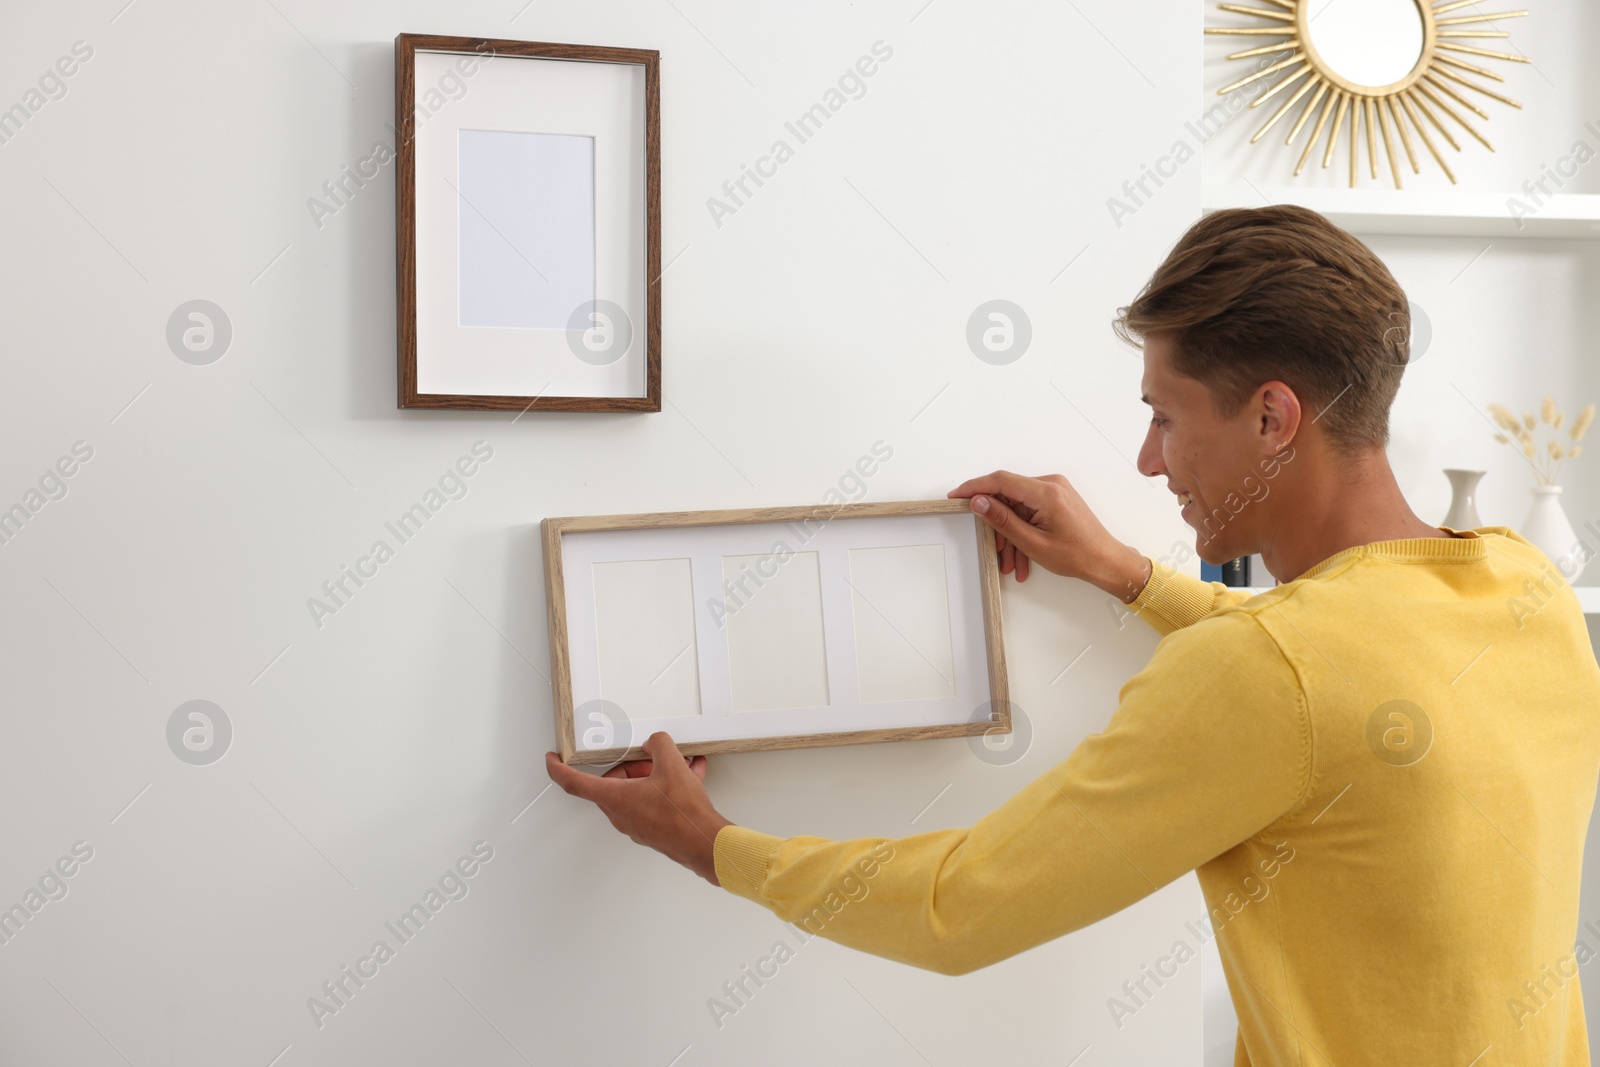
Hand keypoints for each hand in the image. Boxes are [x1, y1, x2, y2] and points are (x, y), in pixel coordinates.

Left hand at [545, 732, 732, 884]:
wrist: (705, 844)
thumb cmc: (684, 815)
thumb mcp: (671, 765)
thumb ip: (658, 745)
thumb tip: (655, 743)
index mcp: (616, 798)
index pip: (574, 782)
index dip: (558, 768)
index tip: (551, 759)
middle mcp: (621, 814)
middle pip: (613, 782)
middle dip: (632, 765)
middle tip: (651, 757)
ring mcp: (637, 823)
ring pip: (636, 790)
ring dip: (654, 774)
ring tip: (681, 764)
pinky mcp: (654, 828)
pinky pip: (653, 800)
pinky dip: (667, 786)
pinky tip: (691, 775)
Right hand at [948, 471, 1149, 600]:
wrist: (1106, 561)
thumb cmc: (1078, 555)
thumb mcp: (1033, 543)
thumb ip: (1003, 520)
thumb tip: (979, 502)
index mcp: (1046, 492)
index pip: (1000, 480)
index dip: (974, 487)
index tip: (956, 496)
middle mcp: (1051, 485)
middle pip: (1008, 495)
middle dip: (997, 524)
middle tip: (992, 548)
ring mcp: (1054, 491)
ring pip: (1017, 507)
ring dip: (1011, 534)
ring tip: (1012, 563)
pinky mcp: (1056, 499)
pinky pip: (1029, 511)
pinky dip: (1022, 531)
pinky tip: (1023, 556)